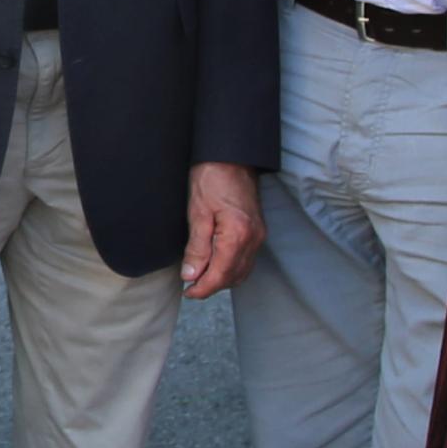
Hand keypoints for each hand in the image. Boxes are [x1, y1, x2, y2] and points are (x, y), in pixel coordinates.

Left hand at [180, 164, 262, 298]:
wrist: (231, 155)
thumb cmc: (212, 177)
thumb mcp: (197, 212)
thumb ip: (197, 247)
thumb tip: (191, 274)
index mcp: (237, 234)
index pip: (221, 274)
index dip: (203, 288)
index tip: (187, 292)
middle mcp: (253, 238)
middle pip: (233, 276)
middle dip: (212, 286)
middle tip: (190, 287)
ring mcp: (258, 235)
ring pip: (242, 271)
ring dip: (222, 279)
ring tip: (200, 278)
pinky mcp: (257, 230)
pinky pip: (247, 259)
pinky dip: (232, 268)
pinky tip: (216, 265)